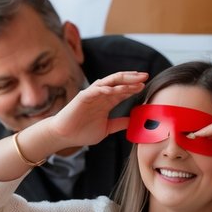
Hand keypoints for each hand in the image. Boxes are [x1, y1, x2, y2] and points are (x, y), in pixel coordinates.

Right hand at [34, 72, 148, 151]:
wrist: (64, 136)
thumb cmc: (82, 132)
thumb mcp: (107, 129)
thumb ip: (119, 123)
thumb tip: (133, 121)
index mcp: (107, 102)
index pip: (123, 91)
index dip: (134, 88)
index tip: (147, 86)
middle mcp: (101, 95)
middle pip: (119, 83)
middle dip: (133, 79)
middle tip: (146, 76)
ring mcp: (92, 94)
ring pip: (110, 83)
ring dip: (123, 80)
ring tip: (136, 78)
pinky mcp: (83, 97)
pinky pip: (96, 89)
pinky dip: (106, 88)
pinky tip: (116, 89)